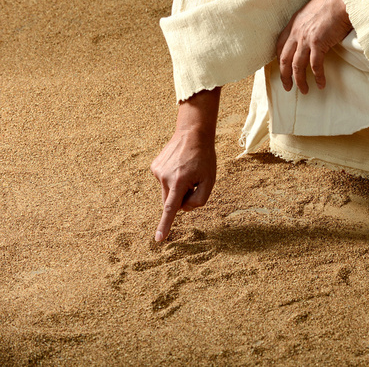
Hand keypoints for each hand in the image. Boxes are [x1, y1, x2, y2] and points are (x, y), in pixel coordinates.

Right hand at [150, 88, 219, 241]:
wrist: (192, 133)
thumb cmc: (204, 158)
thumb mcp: (210, 180)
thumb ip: (199, 199)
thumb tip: (183, 208)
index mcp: (180, 181)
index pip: (171, 209)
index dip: (165, 225)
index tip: (158, 239)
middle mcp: (165, 177)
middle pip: (172, 201)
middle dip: (182, 197)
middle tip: (194, 181)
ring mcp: (157, 171)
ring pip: (167, 192)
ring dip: (177, 187)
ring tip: (186, 170)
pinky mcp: (154, 166)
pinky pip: (164, 181)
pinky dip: (172, 179)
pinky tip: (179, 166)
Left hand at [276, 0, 352, 93]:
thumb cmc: (334, 2)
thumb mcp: (314, 10)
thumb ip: (310, 22)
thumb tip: (315, 32)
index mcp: (294, 23)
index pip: (280, 44)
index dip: (279, 59)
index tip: (282, 69)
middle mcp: (296, 31)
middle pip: (284, 58)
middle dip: (284, 75)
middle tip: (287, 87)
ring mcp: (305, 38)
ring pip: (296, 66)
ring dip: (299, 81)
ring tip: (304, 91)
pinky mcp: (318, 43)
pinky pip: (315, 65)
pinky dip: (318, 77)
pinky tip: (321, 84)